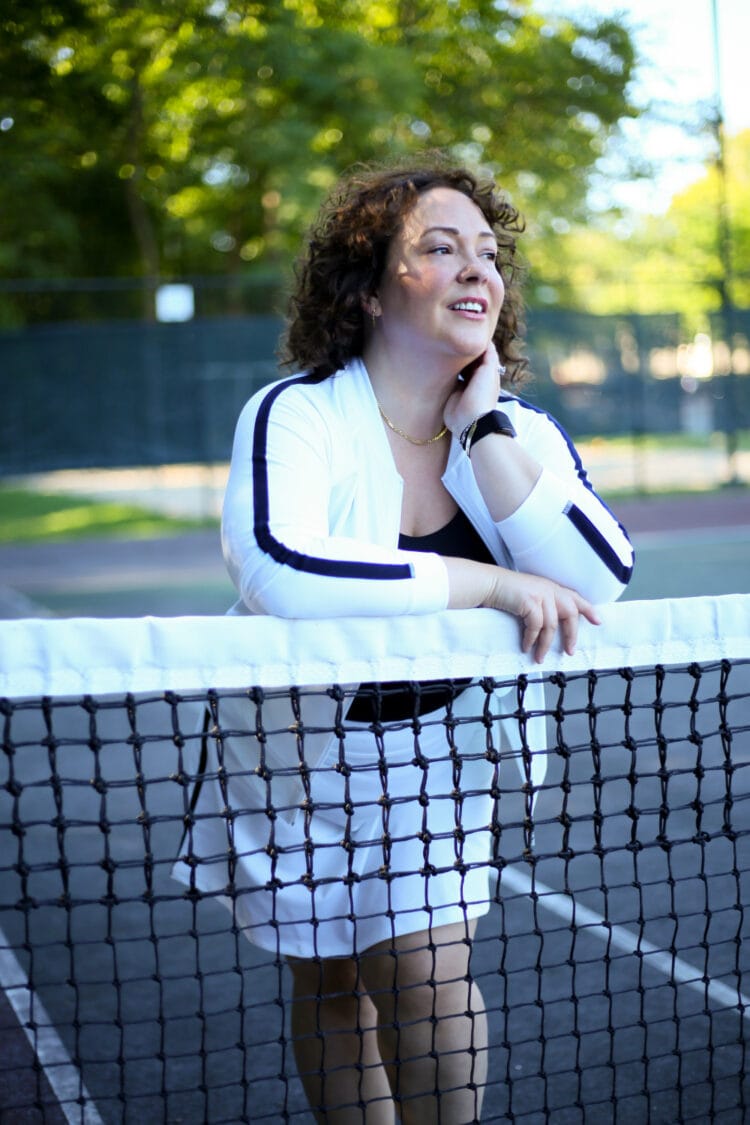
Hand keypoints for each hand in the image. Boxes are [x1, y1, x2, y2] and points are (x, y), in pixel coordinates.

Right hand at [443, 343, 502, 435]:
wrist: (470, 420)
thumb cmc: (482, 395)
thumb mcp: (489, 371)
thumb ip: (489, 355)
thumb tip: (486, 340)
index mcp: (486, 374)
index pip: (480, 355)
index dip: (474, 345)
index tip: (465, 332)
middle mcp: (474, 379)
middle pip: (467, 361)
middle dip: (461, 352)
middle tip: (451, 338)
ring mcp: (462, 386)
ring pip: (456, 368)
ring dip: (451, 361)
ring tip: (443, 347)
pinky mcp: (451, 392)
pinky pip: (446, 378)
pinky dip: (443, 371)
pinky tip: (437, 362)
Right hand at [483, 568, 600, 663]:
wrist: (487, 584)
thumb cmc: (504, 592)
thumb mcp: (528, 596)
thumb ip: (542, 605)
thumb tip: (550, 628)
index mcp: (550, 587)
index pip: (575, 597)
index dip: (588, 609)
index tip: (598, 621)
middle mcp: (549, 589)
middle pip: (570, 613)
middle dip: (571, 635)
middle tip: (569, 651)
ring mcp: (540, 594)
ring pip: (552, 625)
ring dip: (546, 644)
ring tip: (540, 657)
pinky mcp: (530, 602)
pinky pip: (536, 627)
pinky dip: (531, 639)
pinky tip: (526, 647)